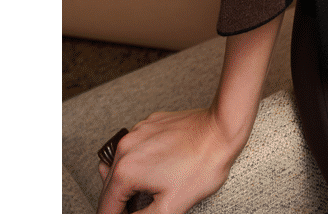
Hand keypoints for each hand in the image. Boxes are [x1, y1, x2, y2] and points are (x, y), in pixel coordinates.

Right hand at [96, 107, 244, 213]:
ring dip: (128, 182)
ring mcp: (138, 131)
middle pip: (110, 186)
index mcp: (126, 170)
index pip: (105, 207)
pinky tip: (157, 169)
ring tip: (146, 194)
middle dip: (120, 203)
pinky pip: (136, 148)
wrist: (222, 128)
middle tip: (137, 210)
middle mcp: (126, 146)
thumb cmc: (202, 164)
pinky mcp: (151, 123)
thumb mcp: (170, 206)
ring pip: (122, 165)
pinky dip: (140, 162)